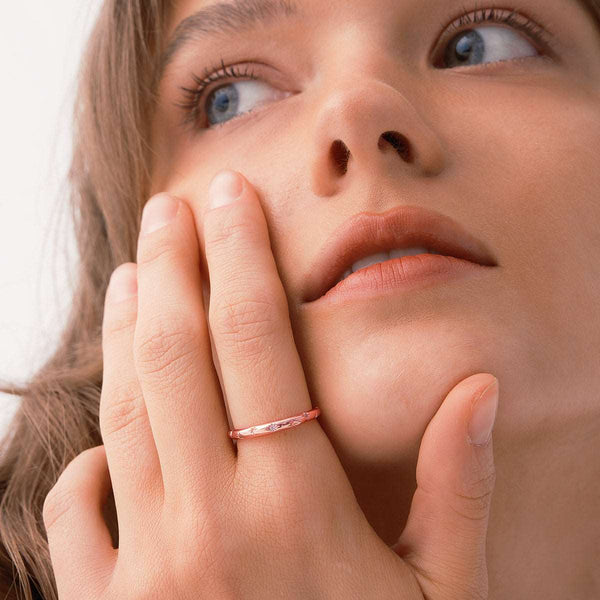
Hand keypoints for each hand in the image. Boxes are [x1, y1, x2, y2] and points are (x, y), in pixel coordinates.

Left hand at [42, 169, 499, 599]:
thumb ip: (456, 489)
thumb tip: (477, 388)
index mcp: (295, 512)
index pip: (257, 343)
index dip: (243, 259)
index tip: (231, 199)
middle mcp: (209, 529)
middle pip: (177, 357)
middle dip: (174, 268)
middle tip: (170, 208)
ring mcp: (145, 574)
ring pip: (123, 415)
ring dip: (125, 333)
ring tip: (131, 272)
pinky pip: (73, 516)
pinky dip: (85, 460)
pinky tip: (103, 432)